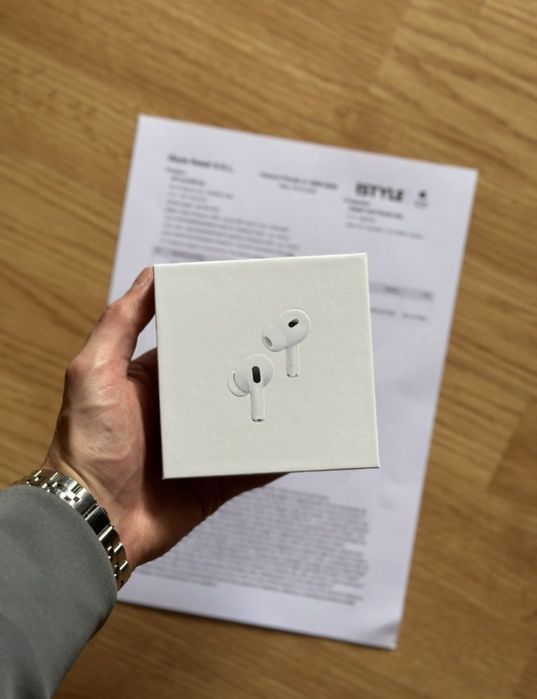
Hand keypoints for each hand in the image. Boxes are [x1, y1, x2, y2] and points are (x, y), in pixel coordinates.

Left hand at [44, 267, 277, 569]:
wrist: (92, 520)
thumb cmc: (85, 444)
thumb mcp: (93, 371)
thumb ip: (120, 323)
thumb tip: (151, 275)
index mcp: (153, 381)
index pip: (194, 346)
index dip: (221, 329)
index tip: (253, 311)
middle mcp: (178, 411)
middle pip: (227, 383)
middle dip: (257, 367)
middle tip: (292, 347)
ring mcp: (199, 447)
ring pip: (245, 421)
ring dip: (271, 409)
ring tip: (303, 389)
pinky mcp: (214, 481)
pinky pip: (253, 465)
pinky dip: (274, 456)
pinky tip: (297, 440)